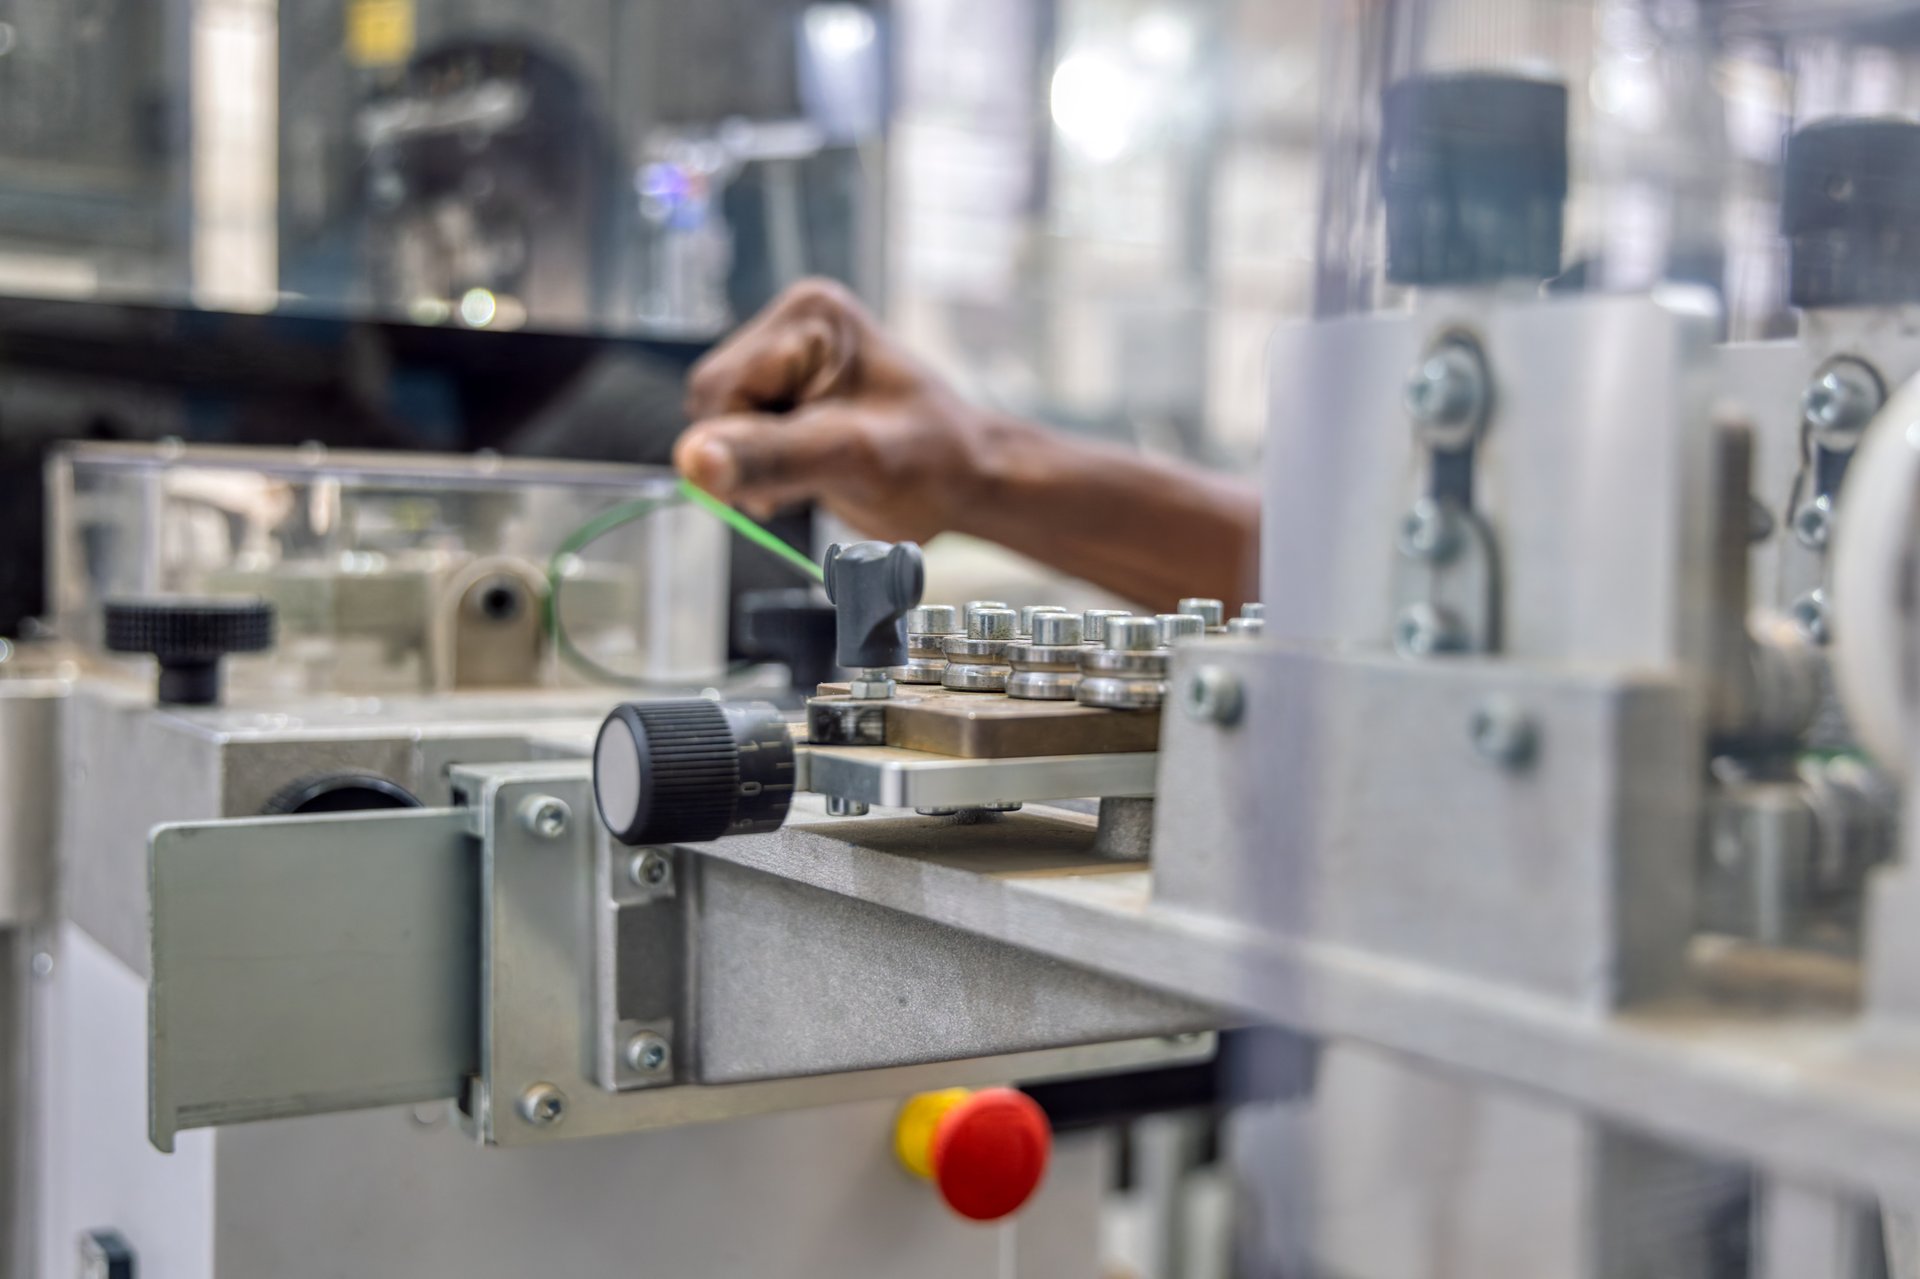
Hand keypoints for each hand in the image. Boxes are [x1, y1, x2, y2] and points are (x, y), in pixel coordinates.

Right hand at [674, 279, 1010, 541]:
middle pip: (716, 404)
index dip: (738, 443)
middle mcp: (794, 327)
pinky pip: (743, 438)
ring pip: (724, 426)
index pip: (721, 386)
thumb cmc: (931, 464)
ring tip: (819, 475)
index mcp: (810, 315)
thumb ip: (771, 456)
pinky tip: (813, 473)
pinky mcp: (792, 399)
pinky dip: (767, 470)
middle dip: (751, 454)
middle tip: (811, 479)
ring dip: (758, 466)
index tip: (782, 486)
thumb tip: (691, 462)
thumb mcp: (852, 459)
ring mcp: (790, 364)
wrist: (971, 484)